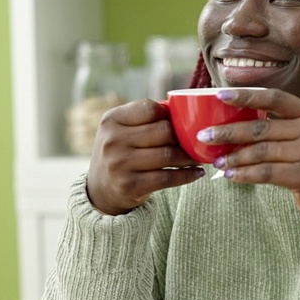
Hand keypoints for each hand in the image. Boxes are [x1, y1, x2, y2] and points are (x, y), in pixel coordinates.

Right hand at [86, 100, 204, 214]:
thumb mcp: (121, 130)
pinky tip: (197, 173)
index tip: (179, 123)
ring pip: (169, 155)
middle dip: (183, 137)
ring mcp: (120, 163)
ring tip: (198, 157)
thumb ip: (145, 118)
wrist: (101, 190)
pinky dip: (187, 175)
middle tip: (195, 142)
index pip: (151, 108)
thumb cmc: (121, 153)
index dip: (169, 115)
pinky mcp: (129, 185)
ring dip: (189, 157)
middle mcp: (113, 140)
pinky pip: (167, 177)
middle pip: (164, 131)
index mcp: (111, 120)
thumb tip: (183, 109)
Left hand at [199, 88, 299, 231]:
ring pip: (260, 151)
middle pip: (262, 126)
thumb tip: (237, 126)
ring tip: (216, 161)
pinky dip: (244, 174)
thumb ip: (284, 129)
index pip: (274, 97)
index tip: (220, 96)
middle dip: (229, 131)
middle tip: (205, 136)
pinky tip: (230, 175)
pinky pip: (266, 172)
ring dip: (234, 156)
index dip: (246, 95)